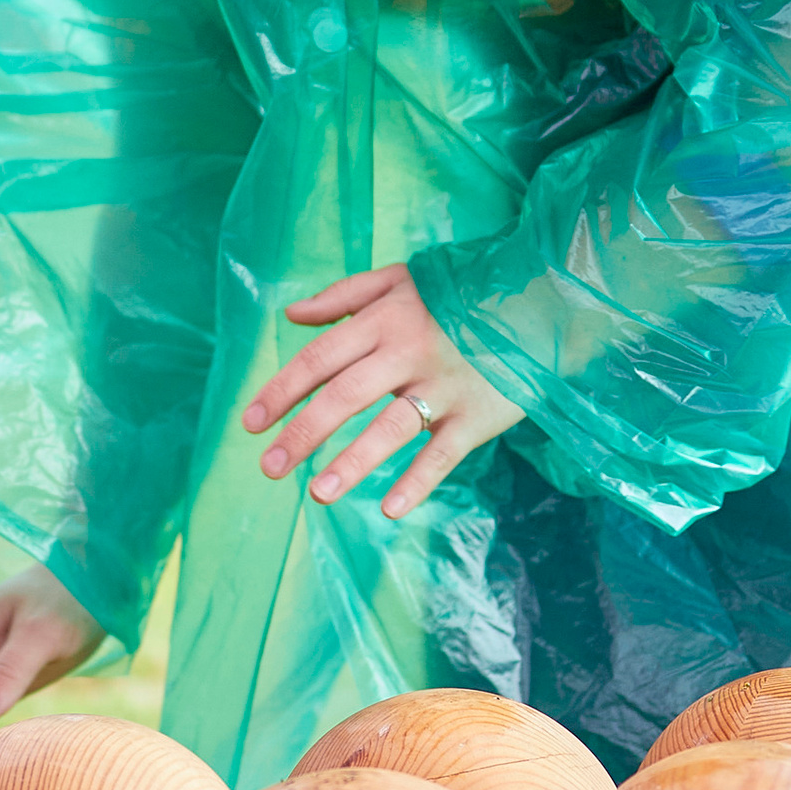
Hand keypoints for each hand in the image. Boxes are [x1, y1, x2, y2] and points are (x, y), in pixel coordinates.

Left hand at [243, 264, 523, 519]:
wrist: (539, 303)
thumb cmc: (458, 293)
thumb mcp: (399, 279)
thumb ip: (343, 295)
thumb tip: (290, 316)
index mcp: (384, 320)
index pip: (320, 358)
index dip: (282, 390)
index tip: (250, 423)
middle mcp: (409, 352)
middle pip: (345, 396)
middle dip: (303, 434)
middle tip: (269, 468)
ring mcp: (444, 386)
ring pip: (390, 429)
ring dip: (352, 463)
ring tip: (317, 494)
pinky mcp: (477, 416)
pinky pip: (443, 455)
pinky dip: (419, 483)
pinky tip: (390, 510)